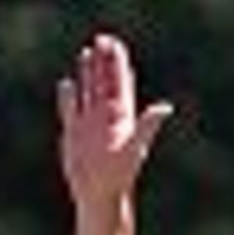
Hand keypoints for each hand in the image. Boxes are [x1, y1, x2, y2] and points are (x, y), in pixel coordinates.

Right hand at [57, 32, 173, 210]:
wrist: (99, 194)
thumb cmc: (120, 175)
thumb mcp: (135, 146)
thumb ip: (148, 124)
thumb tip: (166, 107)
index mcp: (121, 118)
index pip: (120, 84)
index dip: (118, 64)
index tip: (115, 44)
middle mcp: (106, 118)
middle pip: (104, 83)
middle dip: (103, 62)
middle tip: (102, 40)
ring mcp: (89, 125)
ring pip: (88, 92)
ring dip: (88, 73)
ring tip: (87, 54)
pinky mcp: (74, 133)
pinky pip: (70, 109)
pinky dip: (68, 96)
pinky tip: (67, 84)